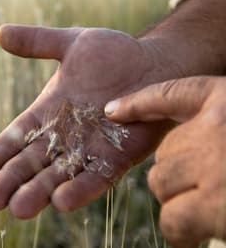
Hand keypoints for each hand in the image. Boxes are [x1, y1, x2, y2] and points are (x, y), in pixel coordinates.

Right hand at [0, 24, 185, 217]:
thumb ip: (36, 42)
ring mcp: (90, 149)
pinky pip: (96, 177)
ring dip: (39, 192)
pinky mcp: (118, 158)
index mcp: (48, 112)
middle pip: (31, 162)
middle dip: (11, 181)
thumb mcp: (71, 42)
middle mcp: (64, 136)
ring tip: (19, 208)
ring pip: (58, 175)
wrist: (156, 63)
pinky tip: (60, 202)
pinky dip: (80, 190)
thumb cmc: (114, 53)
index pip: (16, 137)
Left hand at [106, 76, 225, 246]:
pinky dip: (180, 233)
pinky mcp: (215, 202)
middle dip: (177, 176)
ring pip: (162, 183)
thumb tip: (186, 154)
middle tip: (204, 192)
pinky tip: (192, 239)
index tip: (112, 110)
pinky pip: (174, 218)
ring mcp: (215, 162)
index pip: (174, 94)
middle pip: (166, 152)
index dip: (140, 103)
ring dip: (178, 204)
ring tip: (207, 214)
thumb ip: (217, 134)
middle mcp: (219, 125)